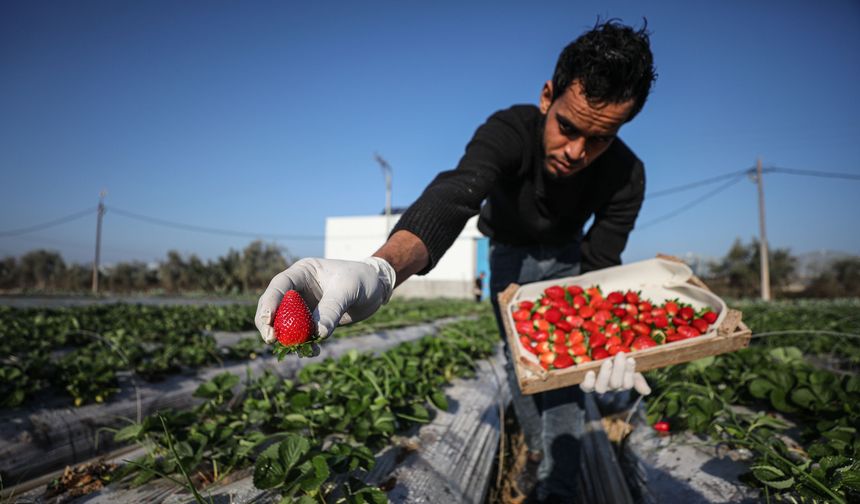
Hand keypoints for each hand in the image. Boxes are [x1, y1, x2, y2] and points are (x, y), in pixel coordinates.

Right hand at [255, 257, 395, 343]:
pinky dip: (304, 345)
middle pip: (274, 307)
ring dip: (287, 339)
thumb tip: (318, 333)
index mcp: (302, 272)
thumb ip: (332, 309)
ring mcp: (304, 306)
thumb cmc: (363, 279)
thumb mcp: (349, 289)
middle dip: (269, 324)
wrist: (377, 289)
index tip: (267, 321)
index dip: (269, 303)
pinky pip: (302, 336)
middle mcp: (298, 289)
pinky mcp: (312, 322)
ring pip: (285, 325)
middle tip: (271, 340)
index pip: (279, 286)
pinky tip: (314, 351)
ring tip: (299, 350)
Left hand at [580, 352, 650, 394]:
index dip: (629, 372)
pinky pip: (586, 387)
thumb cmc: (616, 364)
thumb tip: (647, 392)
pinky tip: (590, 371)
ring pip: (601, 387)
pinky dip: (588, 381)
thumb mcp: (629, 369)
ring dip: (605, 374)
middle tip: (620, 354)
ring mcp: (598, 386)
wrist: (597, 361)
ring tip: (608, 362)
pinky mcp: (585, 385)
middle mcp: (610, 387)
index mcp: (622, 384)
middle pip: (616, 383)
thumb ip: (638, 379)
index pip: (628, 383)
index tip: (630, 358)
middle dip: (619, 369)